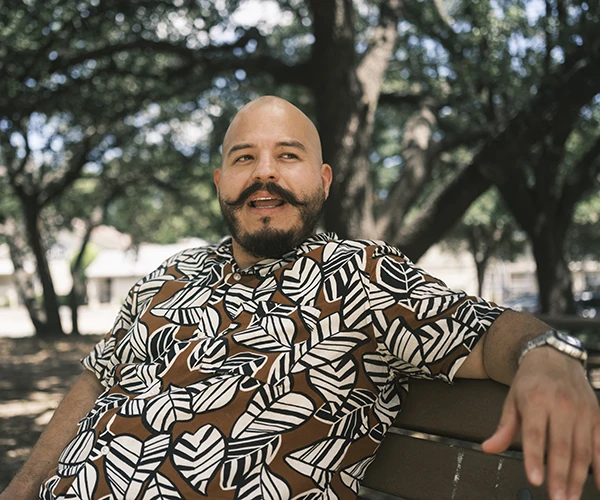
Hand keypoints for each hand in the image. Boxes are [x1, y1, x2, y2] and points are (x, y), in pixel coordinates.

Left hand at [481, 346, 599, 499]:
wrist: (554, 358)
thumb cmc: (530, 382)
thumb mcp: (511, 400)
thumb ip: (504, 428)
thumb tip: (488, 448)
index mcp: (536, 400)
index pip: (535, 434)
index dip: (535, 459)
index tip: (535, 479)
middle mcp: (561, 406)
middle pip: (561, 447)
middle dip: (559, 476)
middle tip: (557, 498)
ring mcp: (582, 412)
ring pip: (582, 450)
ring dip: (578, 478)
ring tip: (570, 497)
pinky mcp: (596, 417)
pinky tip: (599, 485)